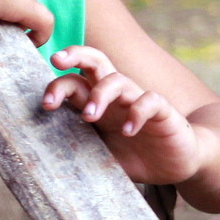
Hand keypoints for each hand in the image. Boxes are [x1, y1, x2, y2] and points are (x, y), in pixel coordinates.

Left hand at [41, 45, 214, 185]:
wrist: (176, 164)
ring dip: (100, 93)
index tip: (46, 104)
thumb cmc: (135, 156)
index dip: (57, 86)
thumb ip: (78, 151)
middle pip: (94, 60)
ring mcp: (138, 100)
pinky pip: (149, 101)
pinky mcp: (163, 111)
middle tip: (56, 61)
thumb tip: (43, 162)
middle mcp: (116, 96)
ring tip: (89, 116)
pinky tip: (129, 132)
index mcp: (97, 104)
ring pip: (117, 79)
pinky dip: (136, 113)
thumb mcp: (100, 156)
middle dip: (75, 54)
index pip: (74, 81)